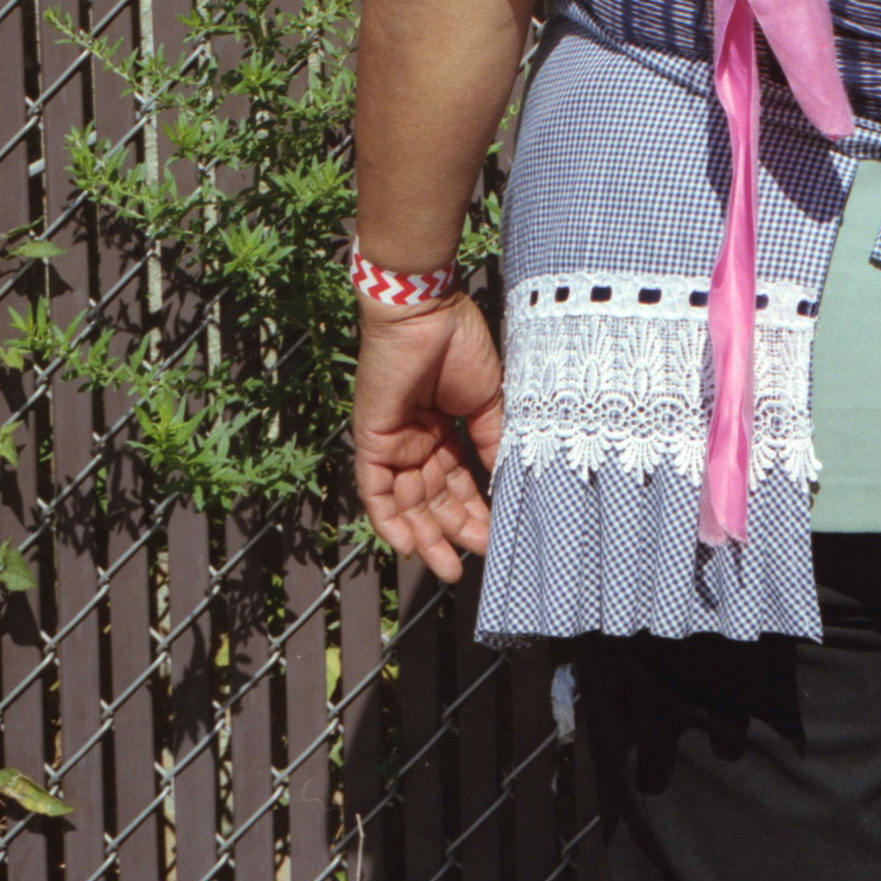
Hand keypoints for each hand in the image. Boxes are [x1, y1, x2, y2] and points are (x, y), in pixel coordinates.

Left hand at [351, 291, 505, 581]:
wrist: (425, 313)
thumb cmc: (459, 344)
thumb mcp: (486, 400)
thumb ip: (491, 441)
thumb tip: (507, 480)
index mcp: (443, 428)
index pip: (458, 480)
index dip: (476, 509)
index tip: (497, 534)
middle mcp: (416, 441)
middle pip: (433, 498)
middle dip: (453, 531)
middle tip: (473, 561)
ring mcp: (393, 443)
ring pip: (408, 502)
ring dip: (428, 535)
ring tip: (450, 566)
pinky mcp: (372, 442)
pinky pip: (376, 492)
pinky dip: (390, 521)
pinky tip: (411, 546)